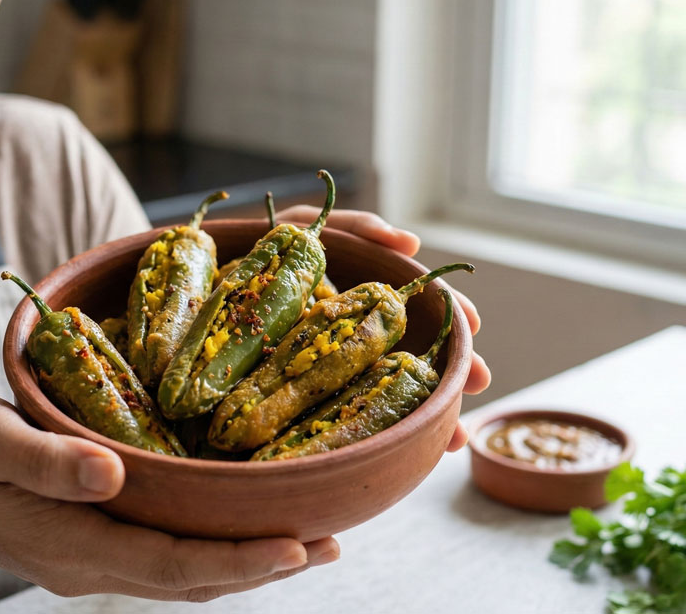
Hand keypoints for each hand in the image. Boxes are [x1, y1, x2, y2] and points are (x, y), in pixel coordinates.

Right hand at [0, 391, 338, 601]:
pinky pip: (167, 556)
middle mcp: (91, 564)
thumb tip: (113, 473)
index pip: (172, 564)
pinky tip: (244, 527)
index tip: (297, 546)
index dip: (238, 559)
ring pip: (185, 575)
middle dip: (263, 566)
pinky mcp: (94, 541)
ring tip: (312, 542)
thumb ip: (46, 460)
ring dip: (248, 564)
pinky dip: (214, 549)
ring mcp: (93, 559)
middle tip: (332, 544)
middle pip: (192, 580)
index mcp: (72, 544)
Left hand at [279, 206, 490, 452]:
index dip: (452, 316)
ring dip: (427, 415)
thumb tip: (411, 242)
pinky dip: (374, 438)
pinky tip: (404, 456)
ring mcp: (338, 372)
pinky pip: (345, 423)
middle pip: (415, 357)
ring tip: (453, 437)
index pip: (420, 311)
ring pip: (390, 397)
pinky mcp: (309, 400)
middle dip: (452, 374)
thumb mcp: (310, 232)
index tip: (476, 326)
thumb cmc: (266, 254)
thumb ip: (357, 229)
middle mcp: (361, 338)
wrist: (206, 285)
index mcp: (367, 301)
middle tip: (479, 384)